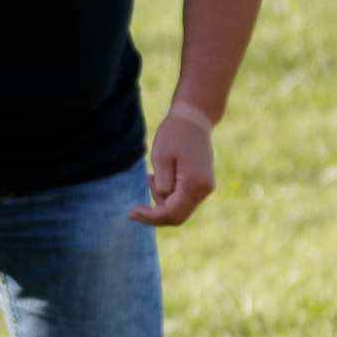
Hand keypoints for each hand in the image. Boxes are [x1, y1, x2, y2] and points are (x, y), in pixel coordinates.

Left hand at [129, 104, 216, 226]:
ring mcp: (205, 188)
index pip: (171, 213)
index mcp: (194, 183)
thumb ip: (162, 184)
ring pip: (180, 210)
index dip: (150, 217)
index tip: (131, 212)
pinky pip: (183, 200)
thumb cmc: (174, 134)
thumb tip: (163, 202)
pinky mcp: (202, 184)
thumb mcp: (161, 157)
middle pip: (177, 217)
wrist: (194, 119)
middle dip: (154, 216)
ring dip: (160, 202)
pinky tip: (156, 178)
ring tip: (150, 176)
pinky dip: (168, 196)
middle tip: (133, 209)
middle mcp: (204, 189)